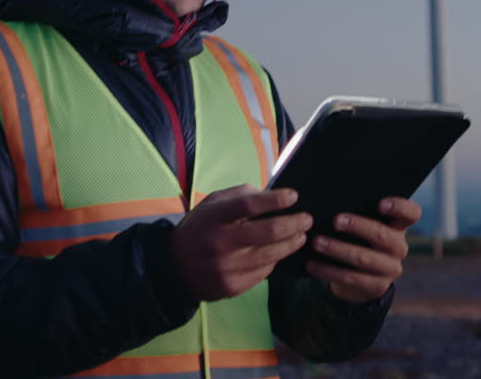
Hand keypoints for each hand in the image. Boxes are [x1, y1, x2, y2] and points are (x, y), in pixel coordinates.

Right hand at [171, 184, 311, 302]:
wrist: (173, 268)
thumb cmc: (198, 230)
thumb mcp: (209, 205)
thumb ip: (238, 196)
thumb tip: (269, 194)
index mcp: (213, 217)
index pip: (249, 205)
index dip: (275, 200)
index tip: (293, 196)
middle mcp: (220, 242)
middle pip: (268, 232)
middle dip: (294, 224)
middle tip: (307, 219)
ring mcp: (226, 267)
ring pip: (271, 255)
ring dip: (292, 243)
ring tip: (301, 236)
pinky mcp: (232, 286)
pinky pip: (264, 272)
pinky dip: (274, 260)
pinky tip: (278, 253)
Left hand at [306, 197, 420, 303]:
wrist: (358, 276)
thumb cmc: (356, 238)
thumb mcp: (362, 224)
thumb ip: (357, 211)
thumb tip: (330, 196)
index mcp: (398, 226)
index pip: (411, 214)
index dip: (400, 207)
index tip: (381, 203)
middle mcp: (399, 247)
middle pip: (383, 236)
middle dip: (358, 227)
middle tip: (335, 221)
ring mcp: (390, 269)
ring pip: (364, 259)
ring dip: (338, 250)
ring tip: (317, 242)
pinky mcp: (377, 287)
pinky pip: (351, 278)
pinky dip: (328, 271)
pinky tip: (312, 265)